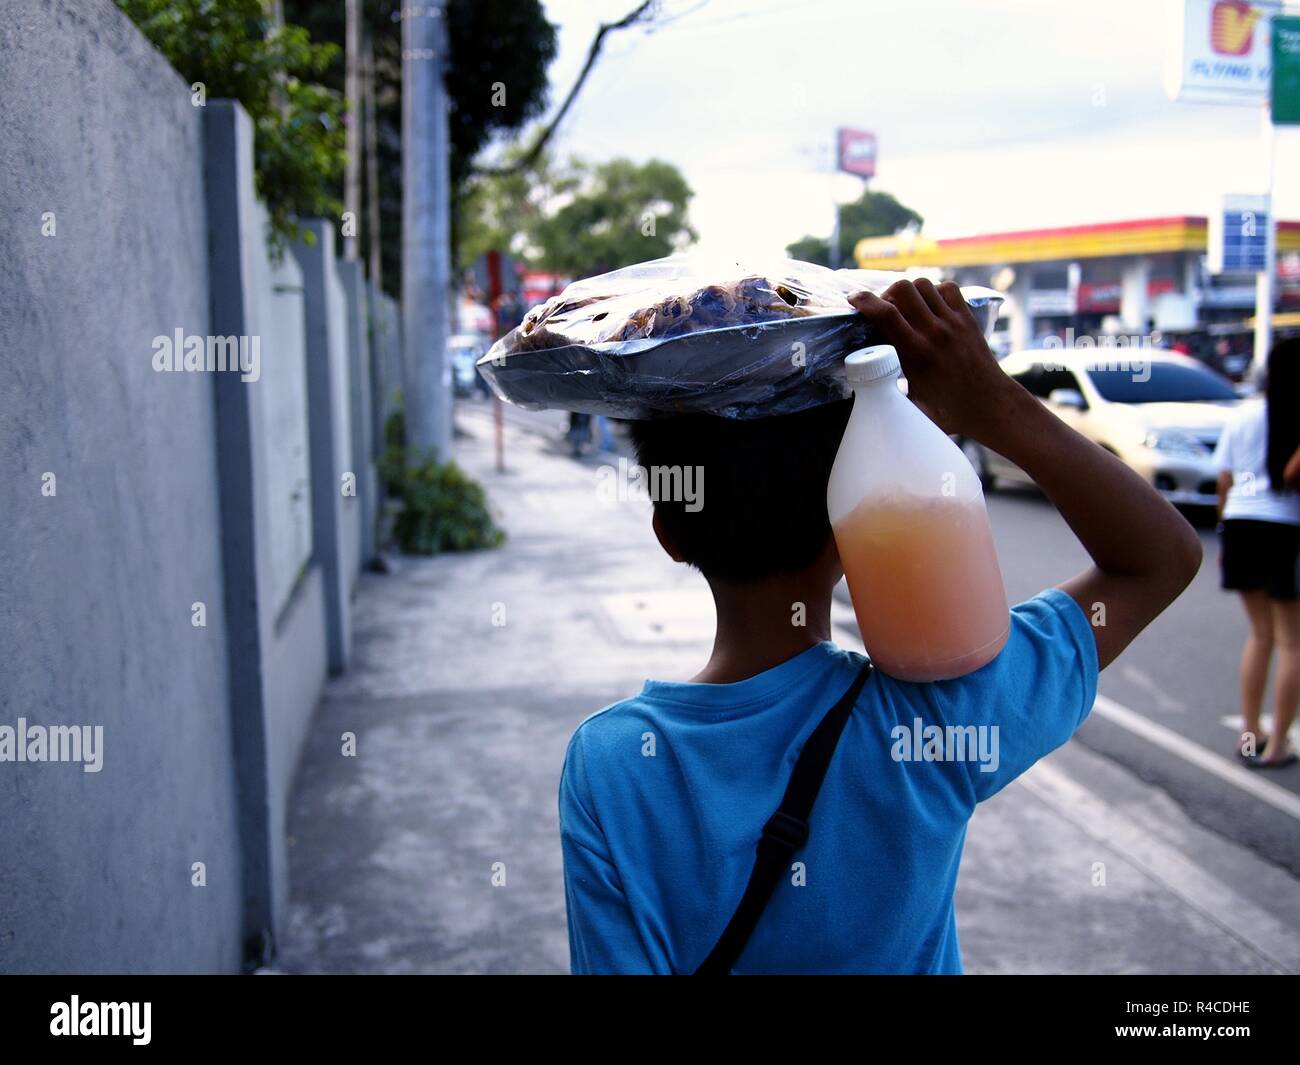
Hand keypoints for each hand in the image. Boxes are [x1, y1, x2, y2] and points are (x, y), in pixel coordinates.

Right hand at [848, 279, 1019, 441]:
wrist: (989, 405)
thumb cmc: (949, 411)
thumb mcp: (911, 404)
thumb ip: (888, 392)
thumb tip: (864, 389)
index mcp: (916, 355)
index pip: (885, 316)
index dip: (864, 301)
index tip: (853, 299)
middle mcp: (934, 333)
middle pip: (903, 289)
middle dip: (886, 293)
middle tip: (885, 308)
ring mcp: (953, 323)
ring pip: (924, 284)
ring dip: (909, 291)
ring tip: (906, 306)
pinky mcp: (967, 319)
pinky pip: (947, 288)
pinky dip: (934, 291)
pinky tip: (929, 306)